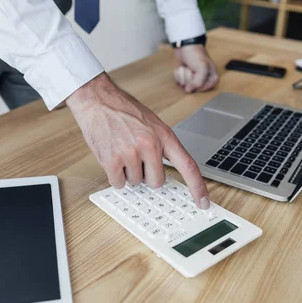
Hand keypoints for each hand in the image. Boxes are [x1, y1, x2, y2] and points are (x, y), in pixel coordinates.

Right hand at [66, 73, 210, 208]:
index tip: (203, 202)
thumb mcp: (152, 124)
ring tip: (122, 150)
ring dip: (129, 172)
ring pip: (136, 182)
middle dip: (147, 174)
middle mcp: (150, 145)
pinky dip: (115, 175)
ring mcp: (130, 153)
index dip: (198, 187)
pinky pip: (119, 183)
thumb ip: (161, 147)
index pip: (188, 166)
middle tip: (137, 156)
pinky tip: (113, 156)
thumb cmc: (124, 111)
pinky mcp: (112, 160)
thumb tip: (163, 175)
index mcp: (164, 136)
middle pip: (156, 182)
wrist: (98, 100)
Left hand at [174, 44, 218, 92]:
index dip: (198, 83)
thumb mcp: (202, 68)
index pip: (203, 89)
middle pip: (192, 88)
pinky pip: (179, 82)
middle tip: (192, 68)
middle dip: (189, 77)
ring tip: (187, 66)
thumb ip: (198, 82)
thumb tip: (189, 90)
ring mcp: (193, 79)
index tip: (197, 74)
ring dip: (183, 74)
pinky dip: (178, 74)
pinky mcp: (185, 77)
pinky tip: (182, 67)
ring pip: (184, 85)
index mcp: (213, 78)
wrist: (185, 46)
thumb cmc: (196, 54)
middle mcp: (204, 80)